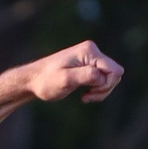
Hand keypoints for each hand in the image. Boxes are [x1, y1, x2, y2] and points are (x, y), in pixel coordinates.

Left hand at [9, 41, 123, 105]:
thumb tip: (104, 76)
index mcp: (89, 52)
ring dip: (101, 90)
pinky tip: (84, 94)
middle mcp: (92, 52)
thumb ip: (86, 76)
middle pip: (115, 74)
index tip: (90, 92)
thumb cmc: (46, 81)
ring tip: (85, 96)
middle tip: (87, 96)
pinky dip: (96, 89)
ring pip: (110, 78)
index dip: (106, 85)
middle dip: (104, 89)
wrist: (32, 80)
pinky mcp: (87, 66)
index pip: (114, 70)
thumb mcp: (65, 80)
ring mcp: (90, 58)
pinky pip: (102, 79)